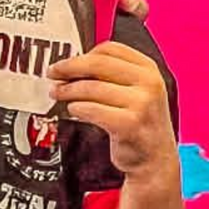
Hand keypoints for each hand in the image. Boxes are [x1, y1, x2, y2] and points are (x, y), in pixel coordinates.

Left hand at [47, 41, 177, 180]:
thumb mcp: (134, 92)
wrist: (155, 159)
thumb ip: (111, 76)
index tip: (66, 61)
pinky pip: (91, 110)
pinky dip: (76, 108)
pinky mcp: (129, 124)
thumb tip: (70, 65)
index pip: (110, 49)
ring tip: (57, 93)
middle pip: (97, 64)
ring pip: (91, 88)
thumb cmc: (138, 122)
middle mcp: (149, 83)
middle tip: (52, 73)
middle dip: (69, 67)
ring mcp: (141, 104)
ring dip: (68, 90)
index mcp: (149, 69)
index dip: (83, 54)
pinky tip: (73, 110)